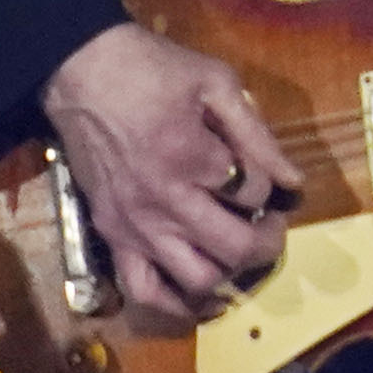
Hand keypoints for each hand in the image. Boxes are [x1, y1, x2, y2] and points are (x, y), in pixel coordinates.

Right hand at [42, 20, 299, 329]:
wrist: (78, 70)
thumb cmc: (151, 70)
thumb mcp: (216, 83)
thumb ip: (257, 135)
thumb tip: (295, 181)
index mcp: (190, 157)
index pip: (257, 192)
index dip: (272, 187)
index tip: (266, 175)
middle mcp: (163, 200)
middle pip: (235, 248)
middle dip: (268, 242)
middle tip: (271, 226)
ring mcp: (134, 224)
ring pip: (196, 278)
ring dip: (230, 273)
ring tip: (238, 252)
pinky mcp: (110, 234)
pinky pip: (142, 289)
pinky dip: (175, 302)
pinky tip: (200, 296)